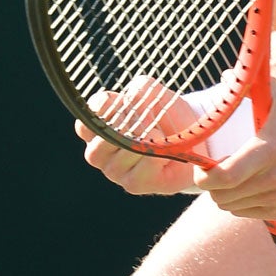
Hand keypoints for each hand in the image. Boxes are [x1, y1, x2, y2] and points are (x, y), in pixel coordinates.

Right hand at [74, 76, 203, 194]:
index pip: (85, 124)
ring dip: (147, 138)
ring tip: (161, 134)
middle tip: (149, 118)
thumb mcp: (153, 93)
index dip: (102, 112)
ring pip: (124, 151)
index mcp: (98, 129)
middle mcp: (100, 152)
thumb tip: (132, 102)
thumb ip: (139, 90)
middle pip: (103, 139)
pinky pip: (143, 168)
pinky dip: (157, 154)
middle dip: (129, 124)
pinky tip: (166, 151)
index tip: (122, 102)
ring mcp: (114, 171)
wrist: (191, 138)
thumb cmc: (164, 113)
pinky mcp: (133, 184)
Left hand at [194, 79, 275, 219]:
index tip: (202, 169)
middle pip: (223, 195)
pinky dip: (239, 203)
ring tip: (231, 178)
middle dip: (211, 186)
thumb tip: (226, 76)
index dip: (205, 176)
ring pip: (231, 206)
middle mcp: (274, 178)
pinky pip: (244, 213)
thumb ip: (251, 85)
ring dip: (225, 194)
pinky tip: (247, 186)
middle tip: (213, 172)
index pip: (226, 175)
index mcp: (269, 150)